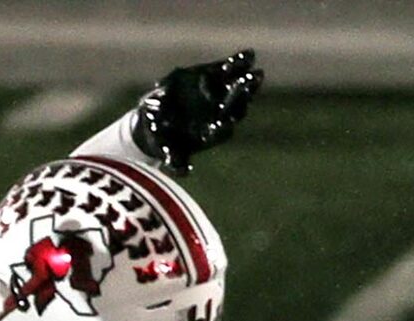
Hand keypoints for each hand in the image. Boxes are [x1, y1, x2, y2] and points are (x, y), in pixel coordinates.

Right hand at [132, 49, 261, 174]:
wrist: (157, 117)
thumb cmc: (160, 136)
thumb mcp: (162, 149)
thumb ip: (173, 161)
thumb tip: (185, 172)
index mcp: (209, 135)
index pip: (221, 132)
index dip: (222, 128)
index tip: (223, 123)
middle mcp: (220, 116)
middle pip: (236, 109)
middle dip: (242, 97)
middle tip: (251, 87)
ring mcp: (222, 95)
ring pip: (239, 89)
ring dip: (248, 82)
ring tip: (256, 73)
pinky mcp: (218, 77)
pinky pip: (233, 69)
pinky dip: (241, 62)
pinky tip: (250, 54)